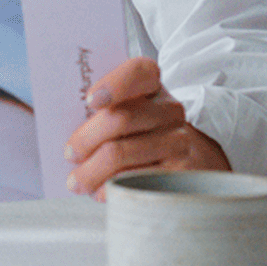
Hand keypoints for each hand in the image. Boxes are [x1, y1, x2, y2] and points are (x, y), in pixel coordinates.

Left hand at [62, 56, 229, 197]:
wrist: (196, 163)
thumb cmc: (150, 137)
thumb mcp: (135, 116)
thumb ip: (108, 116)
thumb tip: (73, 137)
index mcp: (154, 89)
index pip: (139, 72)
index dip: (114, 84)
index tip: (90, 101)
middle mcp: (169, 111)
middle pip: (120, 118)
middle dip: (86, 139)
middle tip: (70, 154)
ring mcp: (178, 141)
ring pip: (121, 153)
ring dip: (91, 170)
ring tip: (76, 182)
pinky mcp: (180, 172)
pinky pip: (136, 179)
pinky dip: (111, 187)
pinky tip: (101, 192)